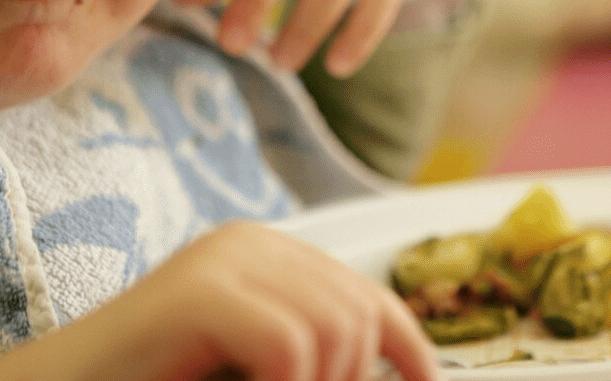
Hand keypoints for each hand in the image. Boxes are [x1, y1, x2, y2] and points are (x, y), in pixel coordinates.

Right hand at [0, 222, 440, 380]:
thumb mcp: (252, 366)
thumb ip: (308, 356)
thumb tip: (385, 372)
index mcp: (268, 254)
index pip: (366, 291)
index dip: (409, 342)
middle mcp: (252, 242)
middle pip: (358, 311)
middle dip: (355, 376)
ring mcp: (225, 260)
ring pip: (334, 329)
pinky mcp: (201, 290)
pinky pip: (289, 345)